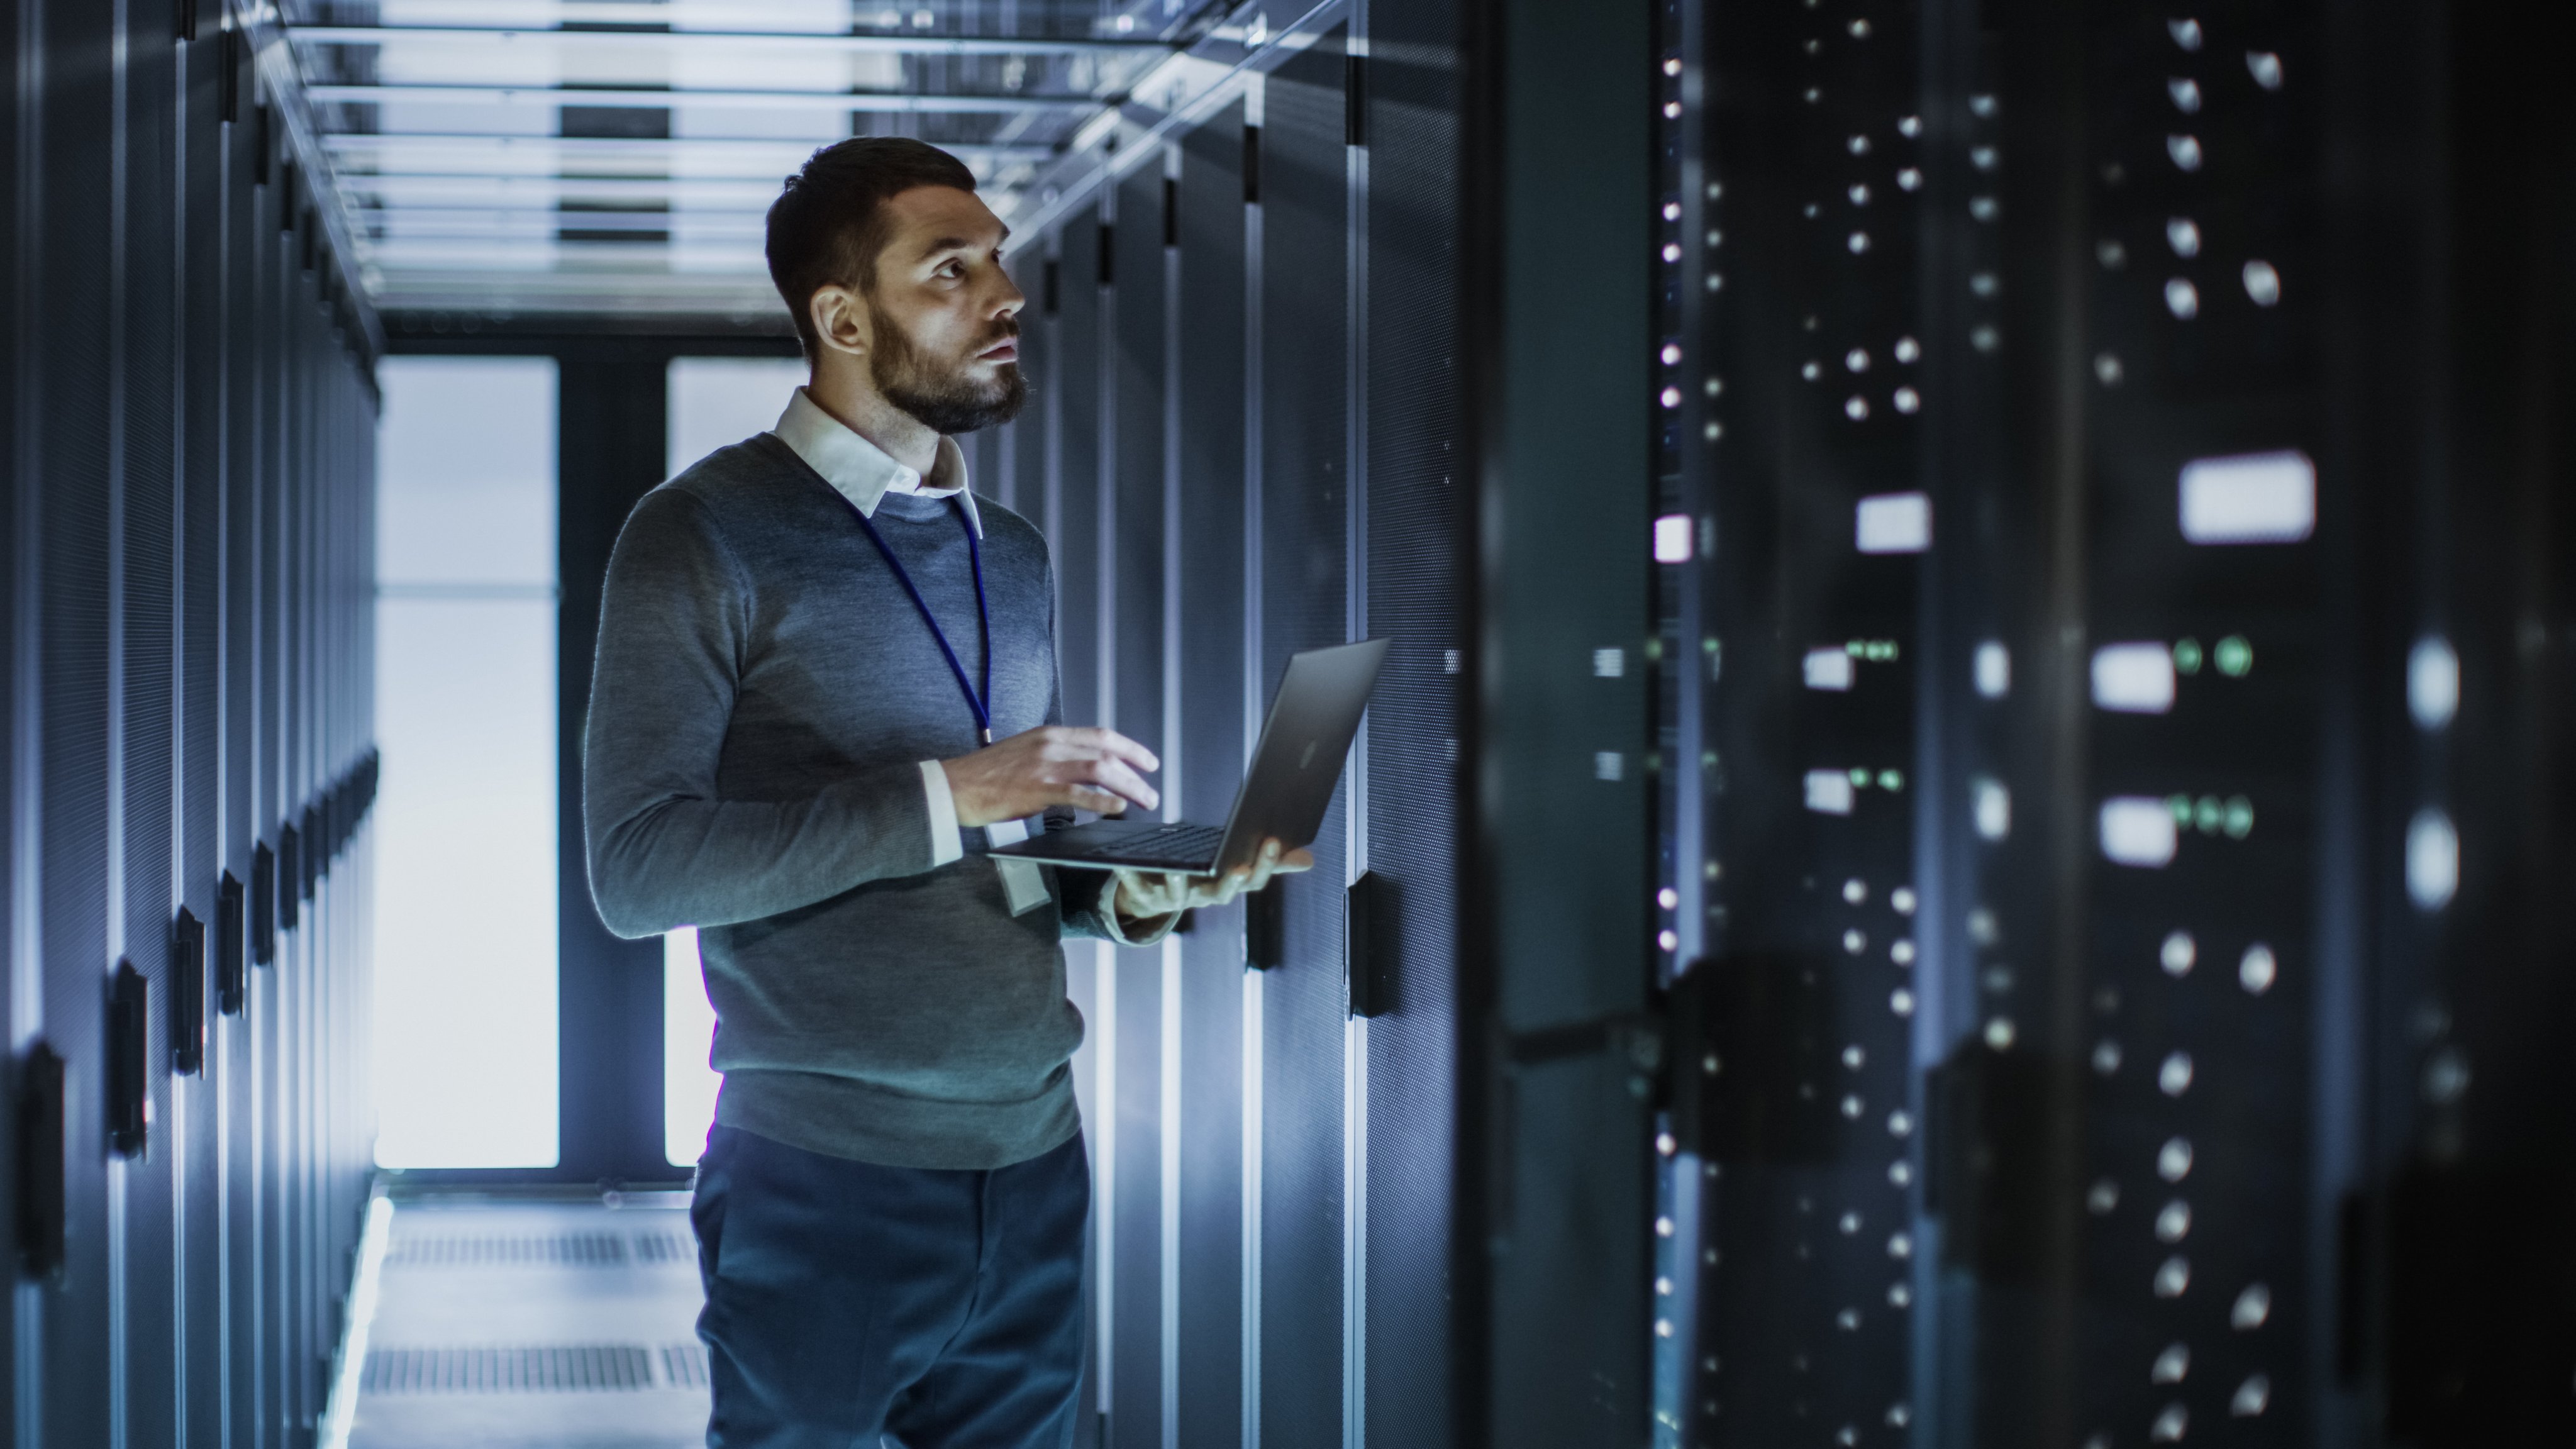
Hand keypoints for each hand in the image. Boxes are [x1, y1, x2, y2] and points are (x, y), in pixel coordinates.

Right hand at [942, 726, 1159, 826]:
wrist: (956, 785)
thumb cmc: (987, 774)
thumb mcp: (1026, 754)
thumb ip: (1056, 759)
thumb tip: (1083, 775)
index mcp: (1050, 734)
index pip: (1100, 735)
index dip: (1129, 748)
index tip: (1148, 761)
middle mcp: (1051, 745)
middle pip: (1106, 752)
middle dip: (1135, 772)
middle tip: (1152, 790)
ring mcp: (1045, 766)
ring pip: (1099, 770)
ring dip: (1128, 787)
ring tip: (1144, 801)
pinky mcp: (1037, 789)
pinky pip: (1078, 794)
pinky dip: (1102, 801)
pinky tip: (1117, 808)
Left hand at [1113, 838, 1312, 920]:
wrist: (1154, 892)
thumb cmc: (1201, 873)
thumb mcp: (1235, 866)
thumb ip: (1271, 863)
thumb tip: (1308, 859)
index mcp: (1226, 886)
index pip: (1253, 880)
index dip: (1264, 864)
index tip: (1273, 840)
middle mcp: (1203, 897)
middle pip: (1221, 895)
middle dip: (1231, 882)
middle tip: (1240, 867)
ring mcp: (1174, 899)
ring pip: (1178, 896)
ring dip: (1179, 884)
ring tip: (1178, 871)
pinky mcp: (1145, 894)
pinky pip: (1137, 886)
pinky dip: (1130, 876)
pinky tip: (1124, 864)